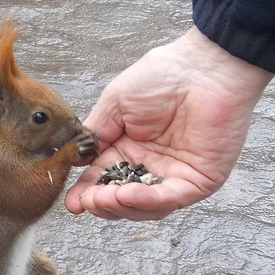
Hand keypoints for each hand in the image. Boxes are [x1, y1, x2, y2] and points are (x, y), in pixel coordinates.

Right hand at [65, 27, 273, 220]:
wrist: (202, 66)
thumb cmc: (161, 76)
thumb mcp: (114, 104)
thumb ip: (96, 134)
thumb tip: (76, 161)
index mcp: (126, 151)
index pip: (102, 181)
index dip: (86, 194)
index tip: (72, 203)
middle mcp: (148, 167)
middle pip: (121, 201)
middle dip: (101, 204)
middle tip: (86, 201)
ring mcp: (173, 176)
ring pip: (144, 208)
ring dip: (122, 207)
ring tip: (107, 197)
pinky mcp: (197, 180)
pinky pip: (170, 198)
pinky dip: (148, 201)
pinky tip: (129, 194)